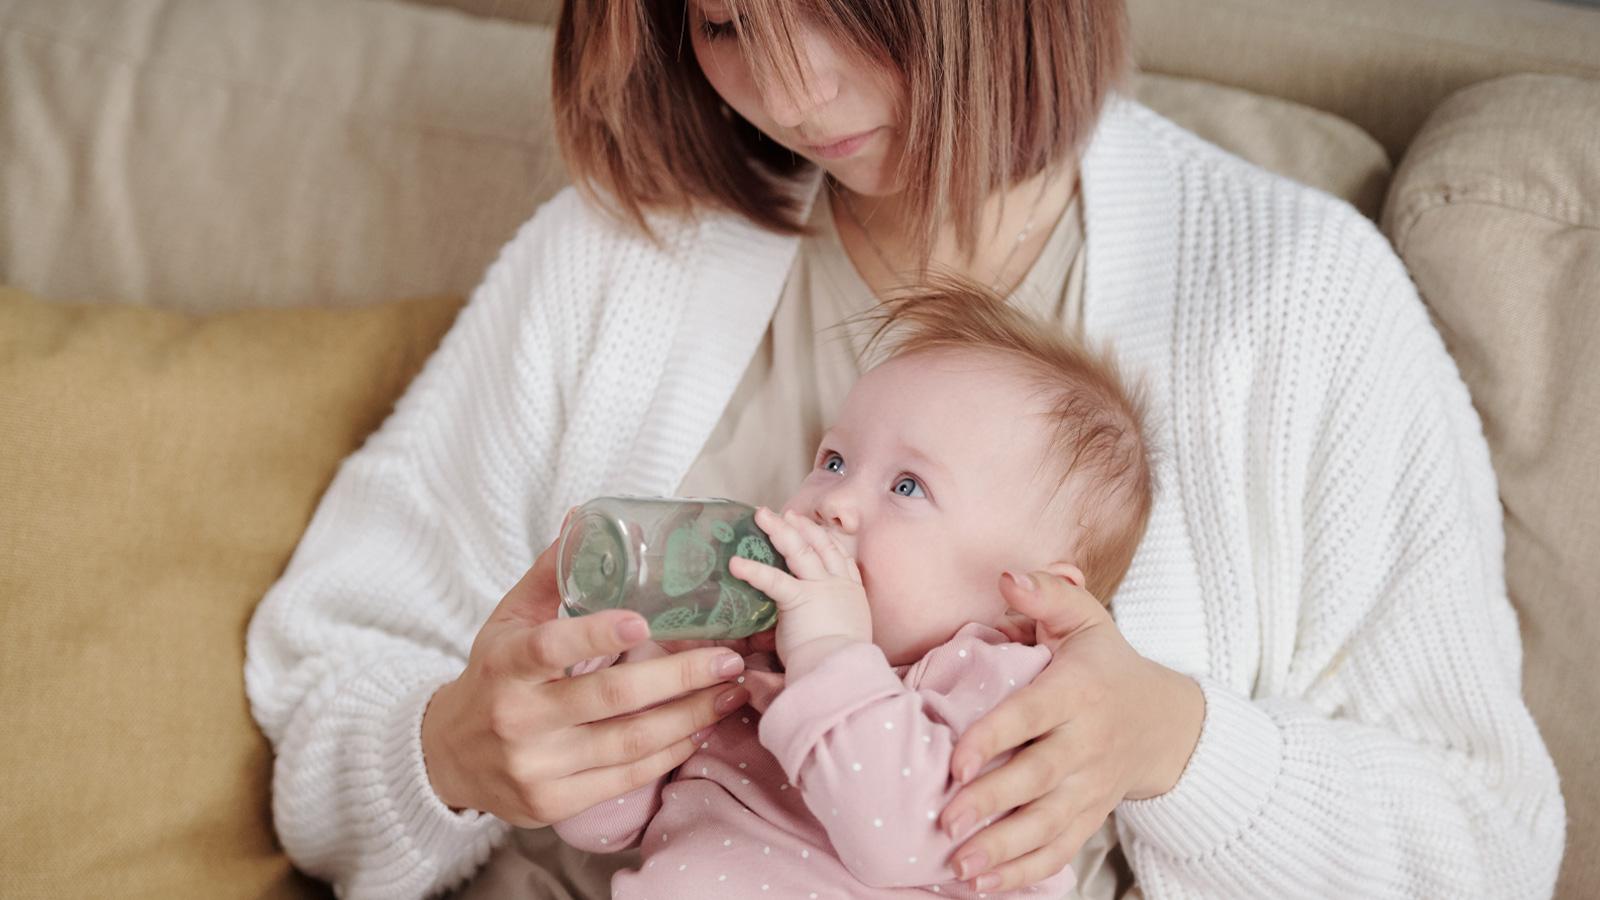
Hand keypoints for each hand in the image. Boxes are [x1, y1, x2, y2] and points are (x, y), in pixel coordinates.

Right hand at [420, 528, 750, 826]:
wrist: (447, 756)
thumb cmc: (492, 676)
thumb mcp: (508, 621)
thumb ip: (549, 574)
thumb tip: (583, 517)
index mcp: (506, 665)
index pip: (551, 648)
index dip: (597, 635)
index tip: (644, 621)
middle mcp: (519, 718)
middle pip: (611, 698)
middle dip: (679, 676)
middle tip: (728, 658)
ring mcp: (538, 765)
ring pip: (629, 742)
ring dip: (690, 715)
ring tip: (732, 690)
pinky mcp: (555, 801)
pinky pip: (625, 776)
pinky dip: (670, 752)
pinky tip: (701, 727)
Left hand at [727, 507, 871, 675]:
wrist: (841, 671)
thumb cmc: (839, 664)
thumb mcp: (839, 640)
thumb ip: (821, 630)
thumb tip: (798, 637)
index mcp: (851, 596)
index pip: (840, 559)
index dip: (825, 541)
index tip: (813, 530)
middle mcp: (838, 586)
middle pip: (821, 545)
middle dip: (802, 527)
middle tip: (787, 513)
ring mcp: (821, 588)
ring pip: (800, 550)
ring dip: (780, 530)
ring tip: (761, 516)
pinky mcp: (799, 599)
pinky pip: (773, 579)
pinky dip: (753, 570)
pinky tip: (735, 563)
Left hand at [940, 570, 1204, 891]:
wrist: (1165, 722)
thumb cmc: (1106, 664)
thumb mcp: (1084, 619)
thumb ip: (1046, 594)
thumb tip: (1008, 577)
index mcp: (1077, 691)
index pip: (1032, 716)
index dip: (995, 738)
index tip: (957, 761)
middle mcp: (1086, 744)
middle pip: (1037, 778)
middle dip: (992, 803)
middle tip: (947, 820)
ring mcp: (1091, 786)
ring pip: (1047, 824)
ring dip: (1003, 849)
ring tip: (960, 865)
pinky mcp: (1091, 816)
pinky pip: (1059, 850)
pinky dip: (1025, 872)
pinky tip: (985, 886)